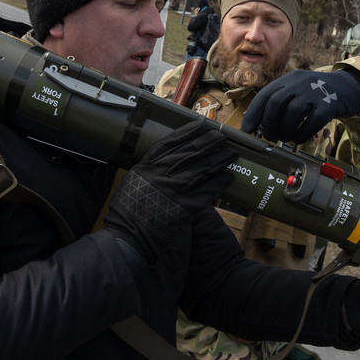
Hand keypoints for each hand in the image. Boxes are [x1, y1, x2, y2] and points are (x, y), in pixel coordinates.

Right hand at [105, 121, 236, 262]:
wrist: (129, 234)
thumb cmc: (128, 209)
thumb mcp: (134, 179)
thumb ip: (151, 168)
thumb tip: (166, 160)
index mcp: (149, 163)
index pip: (173, 141)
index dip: (189, 132)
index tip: (201, 124)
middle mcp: (164, 171)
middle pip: (193, 151)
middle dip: (210, 142)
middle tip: (222, 137)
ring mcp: (177, 188)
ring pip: (205, 168)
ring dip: (220, 160)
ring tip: (231, 154)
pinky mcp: (188, 205)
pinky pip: (209, 190)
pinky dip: (220, 182)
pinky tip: (228, 177)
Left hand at [241, 69, 359, 143]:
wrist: (349, 87)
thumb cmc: (317, 94)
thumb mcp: (297, 90)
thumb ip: (280, 102)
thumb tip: (257, 122)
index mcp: (289, 79)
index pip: (266, 94)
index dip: (254, 113)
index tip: (248, 129)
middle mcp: (300, 82)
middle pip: (276, 103)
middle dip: (269, 124)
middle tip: (270, 137)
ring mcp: (316, 92)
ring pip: (293, 112)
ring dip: (285, 130)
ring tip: (286, 138)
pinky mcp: (330, 104)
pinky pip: (313, 120)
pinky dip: (303, 133)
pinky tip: (299, 139)